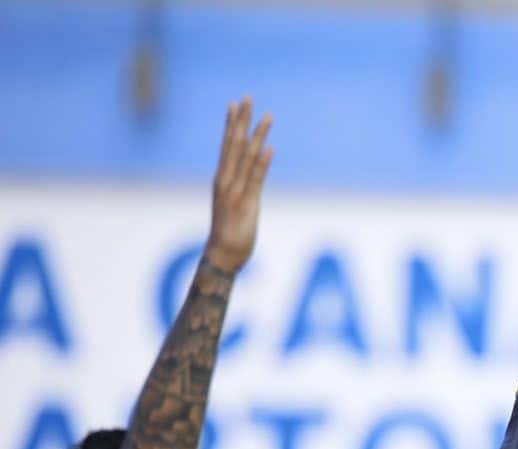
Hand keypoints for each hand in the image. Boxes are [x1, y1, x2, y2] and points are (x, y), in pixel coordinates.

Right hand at [204, 97, 272, 272]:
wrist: (222, 255)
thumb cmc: (229, 231)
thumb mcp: (234, 203)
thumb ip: (240, 187)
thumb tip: (247, 176)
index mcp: (222, 178)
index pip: (227, 145)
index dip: (231, 124)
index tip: (236, 103)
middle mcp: (226, 180)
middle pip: (234, 144)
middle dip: (241, 121)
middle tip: (248, 97)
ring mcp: (235, 191)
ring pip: (247, 157)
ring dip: (257, 136)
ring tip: (267, 116)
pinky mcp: (246, 204)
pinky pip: (255, 180)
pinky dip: (262, 163)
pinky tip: (269, 148)